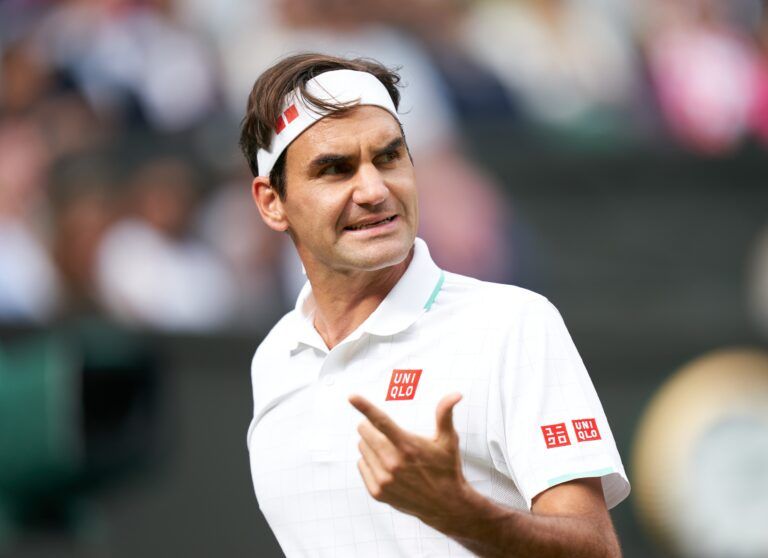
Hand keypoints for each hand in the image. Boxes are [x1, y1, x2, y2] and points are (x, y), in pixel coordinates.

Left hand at [349, 392, 469, 529]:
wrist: (445, 505)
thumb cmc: (446, 468)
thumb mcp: (448, 440)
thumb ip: (445, 414)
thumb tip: (456, 394)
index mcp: (408, 446)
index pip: (382, 421)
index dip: (365, 407)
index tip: (352, 397)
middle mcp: (393, 463)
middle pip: (365, 433)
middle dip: (370, 427)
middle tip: (385, 433)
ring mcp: (384, 480)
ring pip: (362, 448)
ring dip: (370, 445)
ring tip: (389, 451)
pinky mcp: (377, 492)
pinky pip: (361, 465)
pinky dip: (369, 462)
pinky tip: (386, 466)